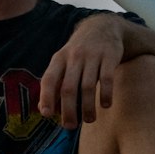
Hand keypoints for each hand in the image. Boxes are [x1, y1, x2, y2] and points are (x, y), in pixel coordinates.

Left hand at [39, 14, 126, 128]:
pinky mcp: (110, 56)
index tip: (47, 115)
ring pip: (87, 86)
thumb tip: (44, 110)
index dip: (46, 97)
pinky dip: (105, 94)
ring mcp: (92, 56)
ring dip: (88, 107)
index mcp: (59, 59)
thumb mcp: (62, 62)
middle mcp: (74, 56)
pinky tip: (105, 105)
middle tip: (70, 126)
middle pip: (68, 87)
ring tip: (89, 120)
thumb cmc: (79, 52)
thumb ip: (53, 84)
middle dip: (68, 110)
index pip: (49, 79)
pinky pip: (107, 78)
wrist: (103, 27)